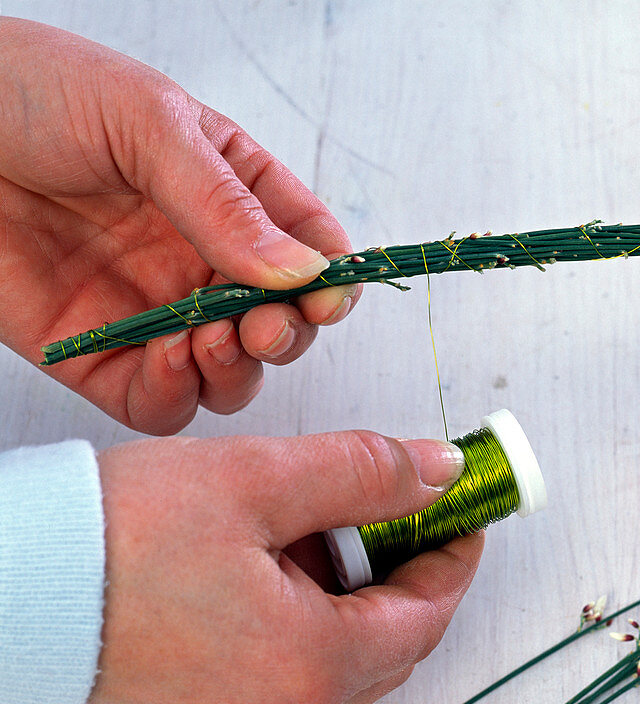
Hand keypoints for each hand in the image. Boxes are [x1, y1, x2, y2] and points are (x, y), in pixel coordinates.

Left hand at [0, 17, 359, 433]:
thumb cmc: (33, 91)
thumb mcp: (146, 120)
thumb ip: (224, 202)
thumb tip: (300, 271)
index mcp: (233, 194)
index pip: (310, 250)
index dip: (330, 282)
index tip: (325, 298)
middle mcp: (202, 259)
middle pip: (280, 323)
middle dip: (286, 334)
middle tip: (264, 326)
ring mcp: (155, 309)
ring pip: (229, 374)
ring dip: (238, 371)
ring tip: (215, 341)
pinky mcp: (100, 353)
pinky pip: (159, 399)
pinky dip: (178, 395)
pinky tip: (170, 359)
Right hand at [85, 430, 481, 703]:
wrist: (12, 587)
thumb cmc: (119, 538)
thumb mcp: (260, 481)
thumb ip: (365, 473)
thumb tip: (439, 470)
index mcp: (313, 666)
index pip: (427, 614)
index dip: (454, 554)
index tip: (463, 511)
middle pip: (393, 643)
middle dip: (408, 570)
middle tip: (401, 508)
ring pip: (348, 659)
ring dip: (358, 592)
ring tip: (326, 524)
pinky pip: (300, 673)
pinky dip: (315, 619)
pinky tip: (284, 565)